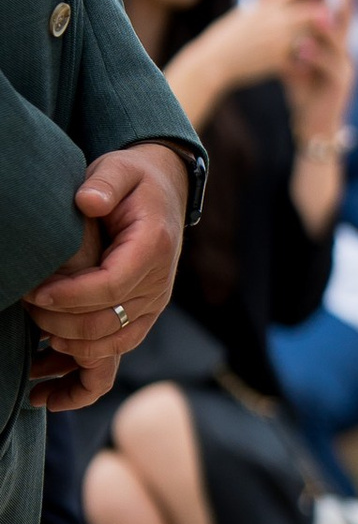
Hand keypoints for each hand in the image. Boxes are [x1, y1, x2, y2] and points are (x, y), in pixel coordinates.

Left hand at [21, 142, 188, 408]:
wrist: (164, 193)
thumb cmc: (134, 181)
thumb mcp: (119, 169)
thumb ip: (104, 182)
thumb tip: (88, 201)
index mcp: (153, 246)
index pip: (111, 286)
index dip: (70, 296)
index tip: (34, 293)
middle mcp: (160, 281)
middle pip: (109, 321)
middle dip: (61, 322)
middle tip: (26, 306)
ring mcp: (155, 302)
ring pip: (113, 342)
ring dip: (71, 344)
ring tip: (36, 328)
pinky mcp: (146, 314)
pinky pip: (119, 346)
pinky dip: (86, 355)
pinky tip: (54, 347)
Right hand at [169, 0, 346, 117]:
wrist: (213, 59)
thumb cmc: (231, 35)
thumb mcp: (248, 14)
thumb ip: (270, 7)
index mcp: (266, 3)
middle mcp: (274, 18)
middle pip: (313, 10)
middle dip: (329, 12)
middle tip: (340, 12)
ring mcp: (277, 39)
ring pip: (312, 35)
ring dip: (323, 38)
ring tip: (334, 39)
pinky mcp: (277, 59)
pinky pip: (302, 60)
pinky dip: (308, 63)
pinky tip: (311, 67)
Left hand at [284, 0, 355, 147]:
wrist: (314, 130)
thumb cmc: (305, 99)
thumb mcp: (298, 69)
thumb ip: (294, 49)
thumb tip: (278, 29)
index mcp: (335, 52)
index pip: (335, 21)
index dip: (334, 0)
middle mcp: (344, 58)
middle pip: (343, 27)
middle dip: (340, 6)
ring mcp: (345, 72)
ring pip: (337, 46)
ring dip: (326, 31)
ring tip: (316, 15)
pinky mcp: (339, 87)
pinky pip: (330, 68)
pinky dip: (317, 57)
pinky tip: (304, 49)